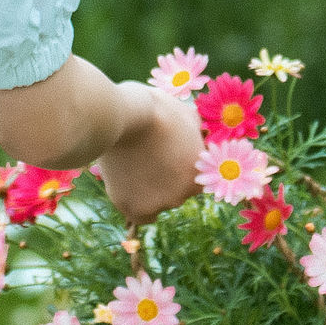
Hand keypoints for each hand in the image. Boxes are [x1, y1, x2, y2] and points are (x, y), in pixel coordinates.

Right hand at [93, 81, 203, 224]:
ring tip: (131, 165)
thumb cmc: (157, 109)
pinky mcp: (134, 207)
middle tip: (146, 159)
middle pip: (175, 192)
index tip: (164, 157)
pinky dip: (135, 204)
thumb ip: (196, 134)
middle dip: (164, 178)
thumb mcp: (188, 116)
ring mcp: (160, 203)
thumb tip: (200, 135)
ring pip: (156, 203)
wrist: (125, 115)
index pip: (194, 179)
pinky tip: (129, 192)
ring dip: (147, 190)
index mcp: (200, 173)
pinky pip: (140, 216)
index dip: (179, 167)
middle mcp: (184, 193)